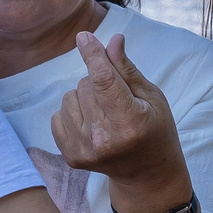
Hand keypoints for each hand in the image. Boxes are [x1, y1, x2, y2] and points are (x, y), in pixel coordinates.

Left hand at [51, 31, 191, 206]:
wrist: (146, 175)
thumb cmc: (154, 130)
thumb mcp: (151, 97)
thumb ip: (126, 70)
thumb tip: (112, 40)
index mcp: (129, 123)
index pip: (103, 81)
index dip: (93, 55)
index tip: (83, 37)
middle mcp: (103, 139)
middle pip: (86, 84)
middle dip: (99, 82)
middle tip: (118, 100)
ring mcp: (83, 150)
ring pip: (69, 96)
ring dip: (85, 97)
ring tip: (105, 113)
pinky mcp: (70, 156)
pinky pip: (58, 114)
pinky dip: (73, 113)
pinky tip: (92, 124)